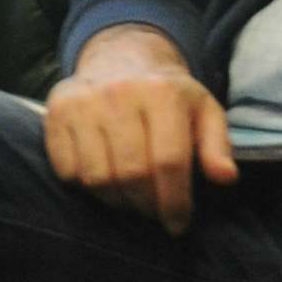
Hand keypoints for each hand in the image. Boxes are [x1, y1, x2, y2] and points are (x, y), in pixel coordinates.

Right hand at [43, 29, 235, 231]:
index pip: (168, 161)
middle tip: (153, 211)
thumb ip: (217, 145)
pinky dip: (85, 185)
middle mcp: (119, 93)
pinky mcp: (56, 110)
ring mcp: (83, 101)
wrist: (121, 56)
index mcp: (162, 92)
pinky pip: (67, 170)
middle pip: (131, 174)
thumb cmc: (168, 95)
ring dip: (116, 200)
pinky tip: (102, 177)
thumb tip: (225, 178)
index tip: (177, 224)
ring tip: (129, 197)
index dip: (174, 202)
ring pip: (97, 177)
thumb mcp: (204, 111)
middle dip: (146, 205)